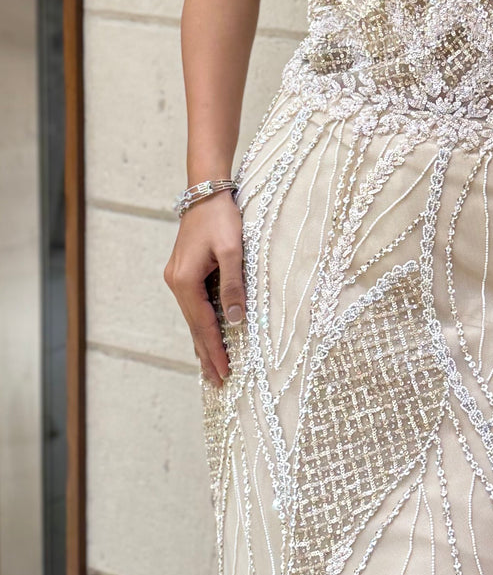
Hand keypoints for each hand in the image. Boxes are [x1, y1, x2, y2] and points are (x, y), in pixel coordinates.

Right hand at [163, 192, 245, 387]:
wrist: (205, 192)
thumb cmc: (222, 218)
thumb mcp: (234, 250)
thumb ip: (233, 286)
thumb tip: (235, 320)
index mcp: (185, 281)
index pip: (203, 325)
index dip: (215, 350)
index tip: (225, 374)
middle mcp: (176, 282)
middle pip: (193, 327)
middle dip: (206, 355)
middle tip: (217, 383)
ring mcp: (177, 278)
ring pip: (192, 318)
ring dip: (203, 342)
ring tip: (211, 368)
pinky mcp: (183, 272)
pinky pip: (193, 306)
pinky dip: (201, 324)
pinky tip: (206, 336)